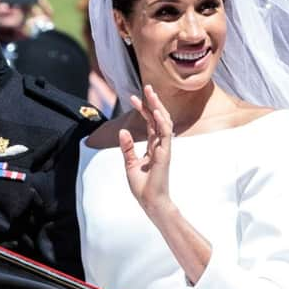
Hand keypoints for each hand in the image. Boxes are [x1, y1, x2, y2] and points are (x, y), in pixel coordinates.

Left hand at [119, 84, 174, 217]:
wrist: (149, 201)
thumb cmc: (142, 185)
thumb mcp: (130, 163)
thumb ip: (127, 147)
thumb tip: (122, 130)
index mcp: (153, 146)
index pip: (150, 122)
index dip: (143, 109)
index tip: (133, 97)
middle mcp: (160, 145)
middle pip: (159, 118)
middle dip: (153, 102)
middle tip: (147, 87)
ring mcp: (164, 149)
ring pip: (164, 122)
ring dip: (158, 107)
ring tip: (151, 93)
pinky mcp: (165, 154)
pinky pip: (165, 135)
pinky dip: (161, 122)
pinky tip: (156, 112)